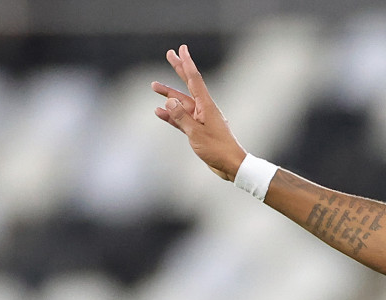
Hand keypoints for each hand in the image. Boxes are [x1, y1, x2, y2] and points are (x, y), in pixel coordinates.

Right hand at [152, 45, 245, 180]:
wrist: (231, 166)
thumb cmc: (218, 149)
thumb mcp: (197, 133)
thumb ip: (182, 117)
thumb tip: (169, 101)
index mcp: (206, 106)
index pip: (195, 79)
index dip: (187, 63)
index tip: (182, 49)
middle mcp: (204, 109)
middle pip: (188, 85)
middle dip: (179, 69)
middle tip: (170, 54)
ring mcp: (201, 119)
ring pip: (181, 103)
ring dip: (168, 95)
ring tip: (154, 86)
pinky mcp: (198, 130)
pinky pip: (181, 119)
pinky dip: (171, 115)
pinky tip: (159, 111)